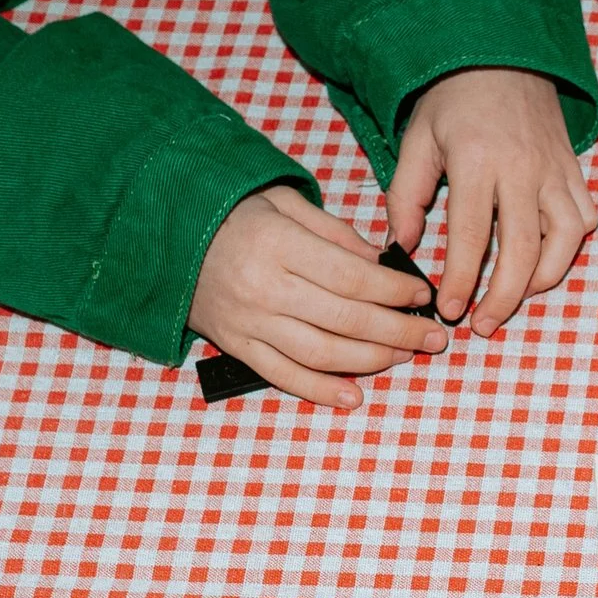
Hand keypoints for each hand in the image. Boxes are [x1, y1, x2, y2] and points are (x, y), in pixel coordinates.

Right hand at [189, 185, 447, 409]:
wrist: (164, 238)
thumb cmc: (232, 215)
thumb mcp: (282, 202)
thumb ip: (333, 232)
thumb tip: (380, 263)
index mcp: (279, 245)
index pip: (351, 277)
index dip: (393, 291)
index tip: (422, 296)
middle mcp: (265, 288)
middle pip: (346, 319)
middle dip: (398, 331)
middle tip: (434, 337)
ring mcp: (250, 323)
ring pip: (322, 353)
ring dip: (371, 360)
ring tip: (405, 357)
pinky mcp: (238, 346)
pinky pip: (284, 376)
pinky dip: (321, 390)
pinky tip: (355, 395)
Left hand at [388, 69, 597, 337]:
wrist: (500, 53)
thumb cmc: (452, 99)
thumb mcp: (416, 139)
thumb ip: (406, 196)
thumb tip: (400, 248)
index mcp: (477, 160)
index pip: (471, 235)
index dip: (460, 279)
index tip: (449, 310)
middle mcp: (523, 168)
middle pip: (523, 249)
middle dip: (503, 296)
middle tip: (483, 324)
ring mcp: (556, 170)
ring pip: (565, 240)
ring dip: (542, 278)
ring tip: (515, 297)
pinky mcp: (574, 170)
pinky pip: (584, 220)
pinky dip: (568, 247)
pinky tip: (543, 260)